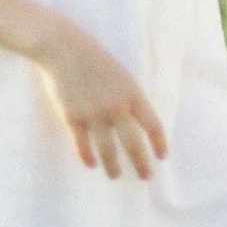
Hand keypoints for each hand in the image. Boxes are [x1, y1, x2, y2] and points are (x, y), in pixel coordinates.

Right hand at [38, 25, 168, 178]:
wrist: (64, 49)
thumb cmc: (95, 60)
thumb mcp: (121, 75)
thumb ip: (129, 98)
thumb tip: (138, 123)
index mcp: (132, 93)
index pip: (152, 124)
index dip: (159, 143)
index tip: (162, 157)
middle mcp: (115, 106)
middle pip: (133, 143)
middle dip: (141, 163)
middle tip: (146, 177)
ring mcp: (93, 114)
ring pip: (108, 150)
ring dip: (113, 166)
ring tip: (116, 175)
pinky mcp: (72, 118)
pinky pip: (82, 145)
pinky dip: (88, 157)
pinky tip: (91, 164)